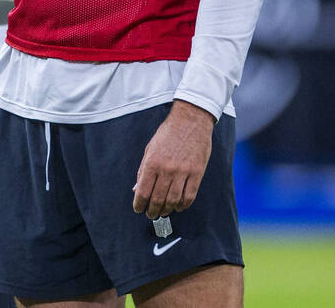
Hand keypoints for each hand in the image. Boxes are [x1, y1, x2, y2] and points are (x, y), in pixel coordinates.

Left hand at [132, 100, 213, 218]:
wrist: (191, 120)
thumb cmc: (168, 133)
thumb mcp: (150, 148)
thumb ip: (143, 170)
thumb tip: (137, 189)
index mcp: (152, 163)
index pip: (143, 192)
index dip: (139, 205)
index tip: (138, 209)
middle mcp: (166, 169)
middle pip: (157, 200)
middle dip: (152, 210)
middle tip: (151, 214)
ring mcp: (183, 172)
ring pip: (173, 201)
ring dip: (167, 210)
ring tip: (163, 211)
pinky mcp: (197, 173)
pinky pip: (189, 196)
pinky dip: (183, 205)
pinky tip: (178, 206)